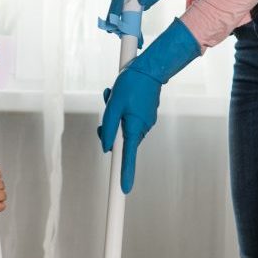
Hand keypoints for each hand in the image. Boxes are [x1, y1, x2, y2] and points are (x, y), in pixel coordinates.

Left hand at [95, 19, 200, 192]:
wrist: (151, 68)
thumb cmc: (131, 84)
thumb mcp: (113, 104)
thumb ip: (108, 127)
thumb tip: (106, 146)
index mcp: (134, 128)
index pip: (128, 157)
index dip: (125, 174)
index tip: (124, 190)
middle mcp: (142, 128)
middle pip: (121, 140)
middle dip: (110, 128)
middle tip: (106, 107)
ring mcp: (145, 122)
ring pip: (123, 127)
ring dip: (115, 114)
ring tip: (113, 94)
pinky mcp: (145, 115)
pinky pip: (129, 119)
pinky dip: (121, 110)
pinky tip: (119, 94)